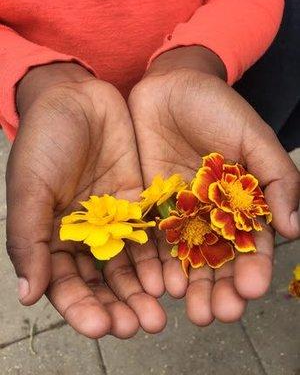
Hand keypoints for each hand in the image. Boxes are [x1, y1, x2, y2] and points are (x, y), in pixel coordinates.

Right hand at [6, 63, 165, 338]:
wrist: (77, 99)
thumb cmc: (44, 141)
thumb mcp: (30, 188)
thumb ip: (28, 239)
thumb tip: (29, 296)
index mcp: (52, 237)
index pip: (67, 284)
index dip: (82, 308)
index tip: (101, 326)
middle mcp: (86, 235)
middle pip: (104, 282)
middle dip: (122, 305)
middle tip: (143, 325)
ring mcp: (115, 220)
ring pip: (131, 265)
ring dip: (145, 290)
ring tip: (162, 312)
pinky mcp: (140, 202)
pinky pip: (152, 236)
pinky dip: (161, 258)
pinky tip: (173, 277)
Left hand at [129, 47, 299, 324]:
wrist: (170, 88)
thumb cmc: (217, 108)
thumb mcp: (254, 138)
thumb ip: (277, 179)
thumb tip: (296, 228)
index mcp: (243, 201)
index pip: (253, 243)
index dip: (254, 268)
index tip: (251, 291)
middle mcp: (213, 213)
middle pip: (219, 259)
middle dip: (220, 288)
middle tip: (217, 314)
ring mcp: (182, 211)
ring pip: (188, 257)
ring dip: (191, 286)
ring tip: (192, 310)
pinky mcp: (154, 205)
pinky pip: (157, 239)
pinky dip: (160, 264)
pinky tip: (161, 285)